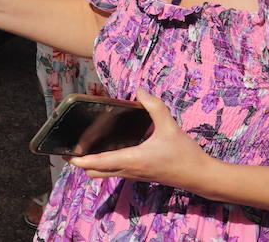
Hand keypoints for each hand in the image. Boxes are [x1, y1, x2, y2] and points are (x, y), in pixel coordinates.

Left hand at [67, 90, 209, 187]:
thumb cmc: (185, 153)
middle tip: (72, 146)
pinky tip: (106, 150)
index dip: (82, 159)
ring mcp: (134, 175)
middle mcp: (130, 170)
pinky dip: (105, 164)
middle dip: (82, 162)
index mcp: (133, 160)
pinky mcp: (139, 175)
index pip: (101, 162)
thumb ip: (154, 106)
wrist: (201, 177)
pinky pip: (115, 172)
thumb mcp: (170, 126)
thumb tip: (138, 91)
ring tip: (84, 147)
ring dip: (92, 164)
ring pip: (104, 174)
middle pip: (95, 172)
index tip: (67, 154)